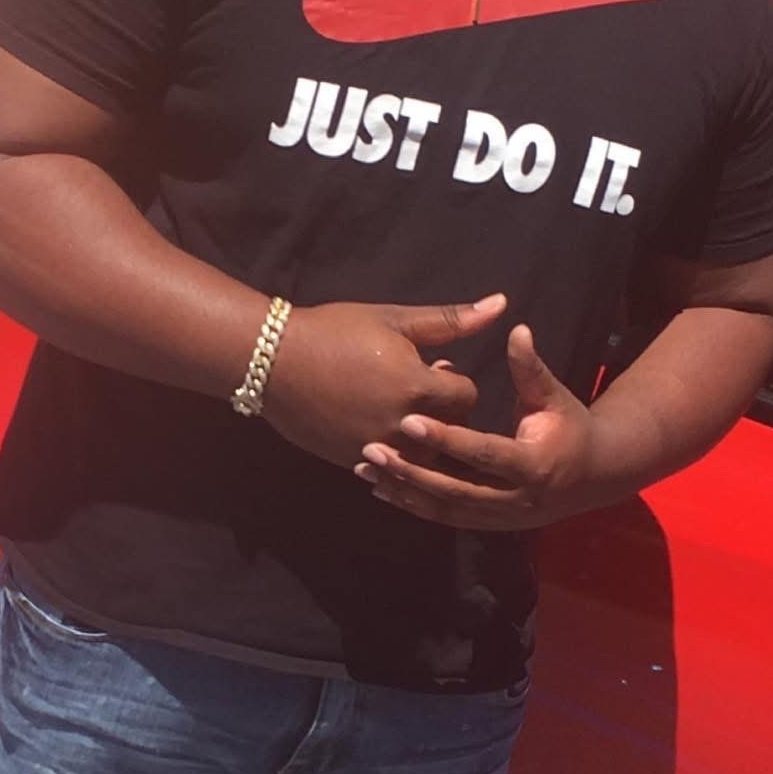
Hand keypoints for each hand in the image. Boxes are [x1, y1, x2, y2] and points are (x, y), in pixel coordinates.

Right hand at [259, 293, 505, 467]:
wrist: (271, 360)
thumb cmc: (335, 331)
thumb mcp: (395, 320)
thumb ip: (452, 320)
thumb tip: (501, 303)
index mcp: (418, 386)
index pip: (468, 395)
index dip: (454, 380)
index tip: (434, 368)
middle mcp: (402, 425)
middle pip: (453, 432)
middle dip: (445, 413)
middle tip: (417, 390)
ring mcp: (378, 449)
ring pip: (426, 457)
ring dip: (423, 438)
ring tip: (400, 410)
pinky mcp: (355, 462)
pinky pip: (393, 469)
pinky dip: (395, 452)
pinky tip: (378, 426)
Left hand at [356, 324, 602, 531]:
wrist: (595, 476)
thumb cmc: (571, 428)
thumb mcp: (553, 397)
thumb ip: (530, 368)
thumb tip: (517, 329)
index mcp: (535, 464)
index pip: (483, 452)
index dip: (446, 438)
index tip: (409, 421)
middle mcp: (517, 499)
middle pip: (456, 489)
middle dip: (412, 471)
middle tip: (372, 451)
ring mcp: (502, 518)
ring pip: (446, 510)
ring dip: (405, 491)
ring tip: (367, 470)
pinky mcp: (490, 525)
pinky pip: (446, 518)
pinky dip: (414, 505)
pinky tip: (384, 489)